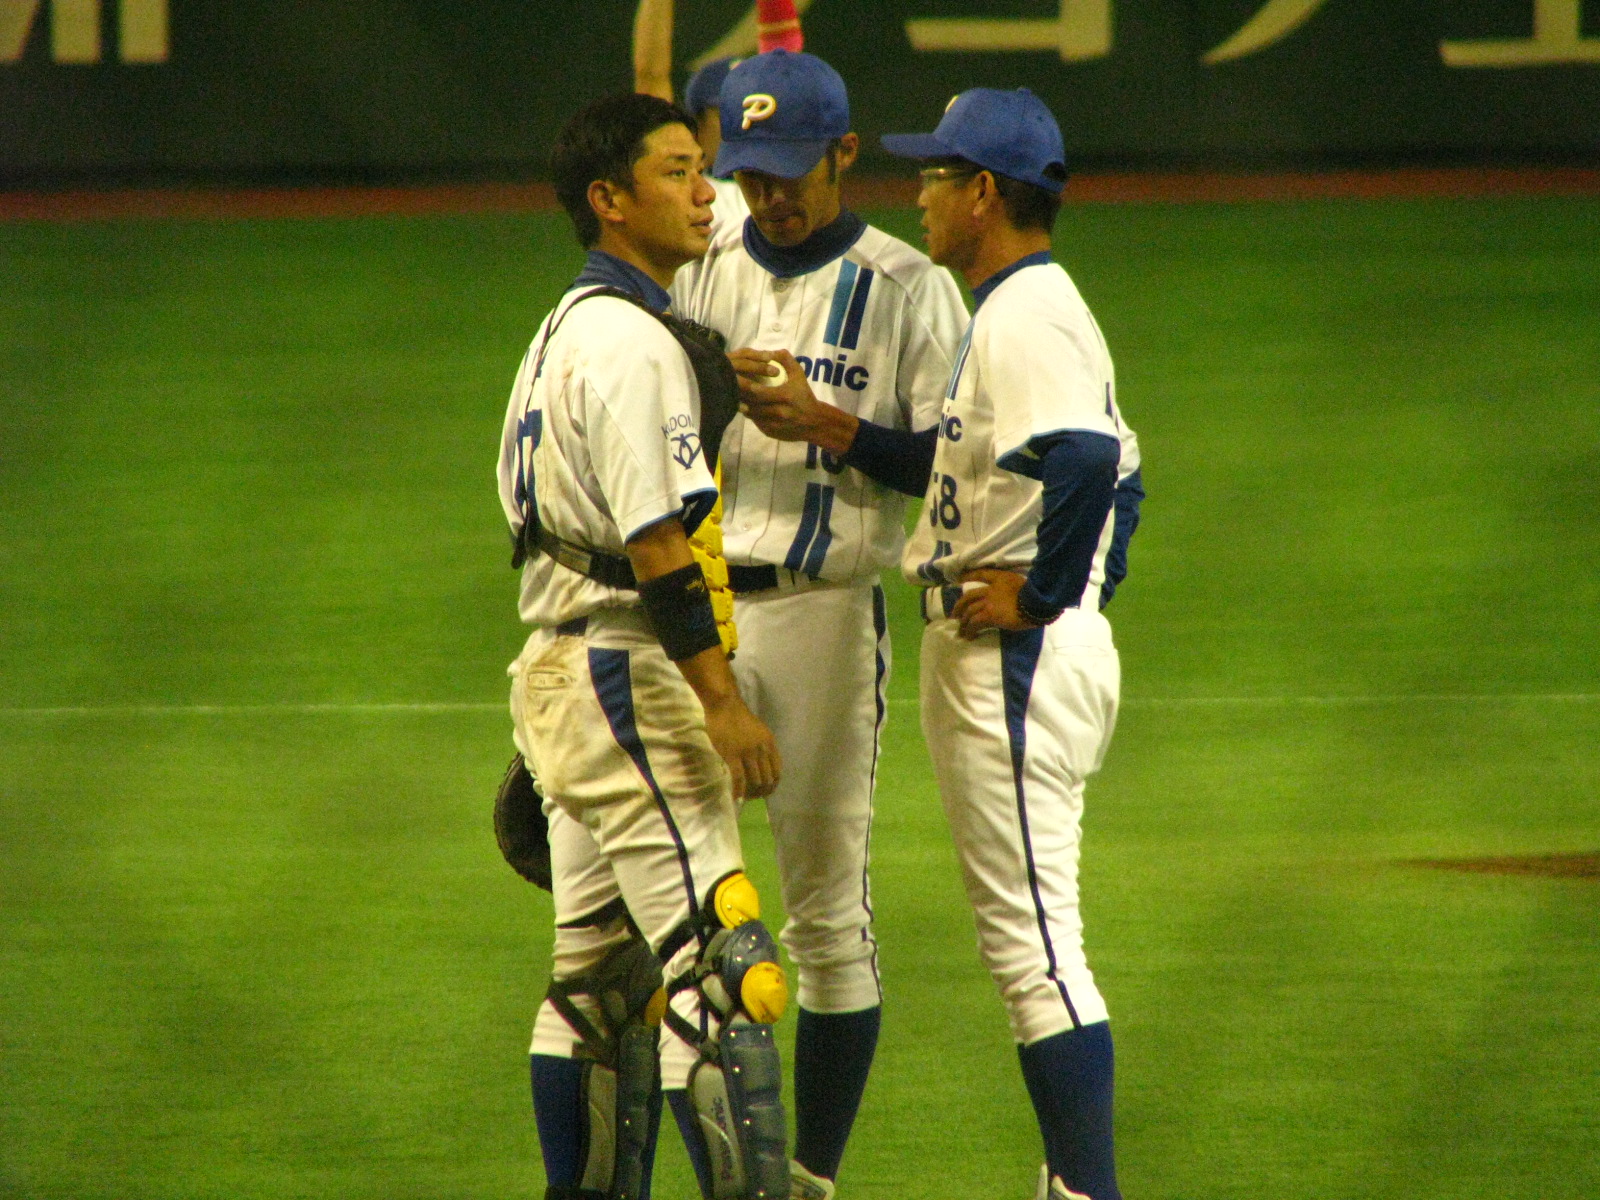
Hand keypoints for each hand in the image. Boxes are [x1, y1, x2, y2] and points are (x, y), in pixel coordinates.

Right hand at [702, 694, 781, 799]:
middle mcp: (762, 750)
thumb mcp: (759, 732)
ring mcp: (748, 753)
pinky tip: (736, 796)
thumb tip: (760, 767)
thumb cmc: (738, 718)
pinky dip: (739, 791)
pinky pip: (739, 779)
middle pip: (767, 779)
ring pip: (755, 781)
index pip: (777, 771)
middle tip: (754, 797)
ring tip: (745, 797)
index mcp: (770, 744)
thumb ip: (762, 748)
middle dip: (762, 792)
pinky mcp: (733, 756)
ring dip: (751, 793)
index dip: (773, 785)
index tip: (766, 791)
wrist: (724, 705)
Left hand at [728, 349, 857, 452]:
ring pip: (751, 414)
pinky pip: (754, 422)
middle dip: (741, 396)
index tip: (738, 379)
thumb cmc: (804, 394)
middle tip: (732, 388)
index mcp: (786, 396)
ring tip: (736, 396)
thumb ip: (784, 359)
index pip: (760, 391)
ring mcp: (774, 424)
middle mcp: (780, 413)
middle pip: (753, 404)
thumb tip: (767, 352)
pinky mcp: (769, 432)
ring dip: (742, 406)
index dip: (747, 387)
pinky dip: (749, 414)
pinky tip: (745, 406)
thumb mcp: (799, 374)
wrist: (814, 422)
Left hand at [950, 570, 1043, 639]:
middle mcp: (991, 589)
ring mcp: (988, 602)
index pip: (981, 574)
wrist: (1037, 602)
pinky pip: (975, 623)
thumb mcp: (1023, 585)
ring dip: (964, 623)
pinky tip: (969, 636)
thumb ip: (1012, 589)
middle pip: (968, 596)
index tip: (959, 579)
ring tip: (961, 632)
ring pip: (969, 612)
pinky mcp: (989, 615)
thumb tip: (1011, 599)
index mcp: (1000, 578)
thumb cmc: (1036, 595)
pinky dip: (970, 630)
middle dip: (959, 606)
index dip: (968, 576)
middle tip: (955, 615)